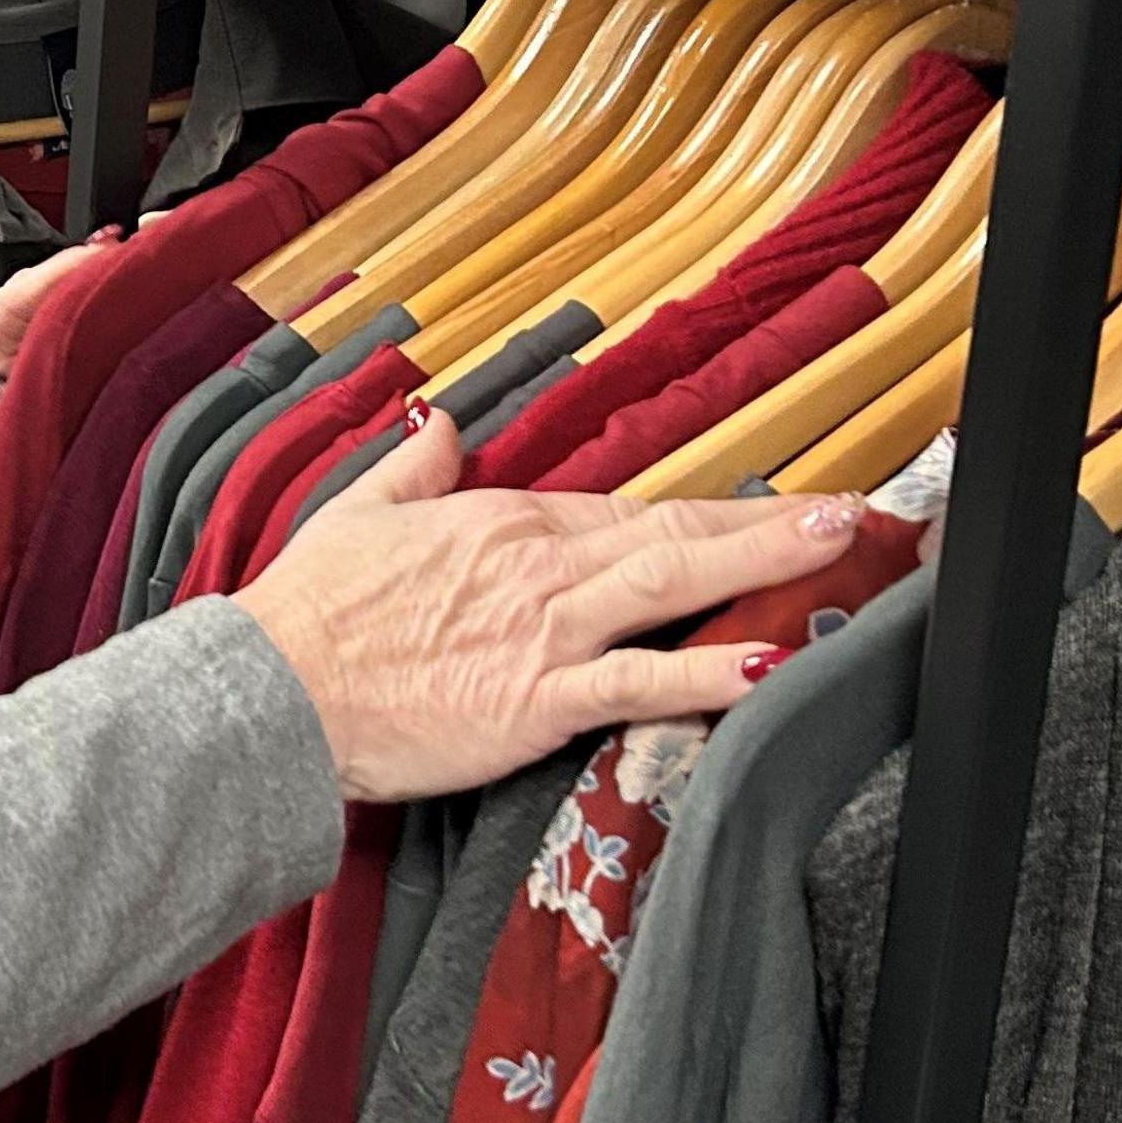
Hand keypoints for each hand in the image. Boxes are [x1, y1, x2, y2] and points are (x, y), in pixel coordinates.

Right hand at [234, 409, 864, 802]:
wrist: (272, 692)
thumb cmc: (308, 613)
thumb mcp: (358, 513)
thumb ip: (414, 467)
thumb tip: (442, 423)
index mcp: (504, 523)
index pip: (628, 514)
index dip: (708, 515)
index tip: (768, 512)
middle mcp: (539, 567)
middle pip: (674, 536)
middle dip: (768, 524)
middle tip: (850, 514)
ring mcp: (544, 632)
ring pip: (674, 584)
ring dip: (763, 562)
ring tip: (836, 545)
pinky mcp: (535, 699)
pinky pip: (636, 682)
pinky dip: (703, 673)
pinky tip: (761, 663)